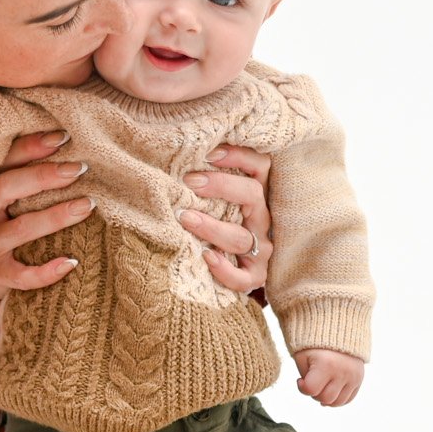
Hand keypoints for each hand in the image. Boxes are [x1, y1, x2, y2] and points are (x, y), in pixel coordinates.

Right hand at [0, 129, 92, 339]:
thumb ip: (8, 182)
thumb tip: (60, 152)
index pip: (3, 162)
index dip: (30, 147)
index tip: (61, 137)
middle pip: (8, 188)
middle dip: (44, 175)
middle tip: (78, 168)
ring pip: (21, 229)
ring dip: (56, 216)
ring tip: (87, 205)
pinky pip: (21, 275)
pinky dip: (46, 272)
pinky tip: (71, 262)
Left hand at [179, 144, 273, 293]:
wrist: (227, 270)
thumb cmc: (214, 223)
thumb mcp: (216, 199)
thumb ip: (204, 181)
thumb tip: (171, 159)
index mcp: (256, 196)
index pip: (260, 167)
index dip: (240, 156)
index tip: (209, 153)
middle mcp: (261, 220)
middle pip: (253, 195)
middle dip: (221, 185)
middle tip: (189, 182)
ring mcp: (260, 250)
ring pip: (241, 238)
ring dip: (212, 227)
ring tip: (185, 218)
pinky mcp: (254, 277)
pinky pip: (243, 277)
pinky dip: (224, 269)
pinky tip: (205, 256)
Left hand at [294, 348, 362, 406]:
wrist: (337, 329)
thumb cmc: (314, 344)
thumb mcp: (302, 357)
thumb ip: (305, 379)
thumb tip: (319, 400)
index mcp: (325, 364)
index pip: (310, 390)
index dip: (302, 387)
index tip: (300, 379)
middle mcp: (342, 371)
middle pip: (324, 399)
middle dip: (314, 393)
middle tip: (312, 381)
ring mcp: (353, 376)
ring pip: (337, 402)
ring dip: (326, 398)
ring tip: (322, 385)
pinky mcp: (359, 378)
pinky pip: (348, 399)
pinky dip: (338, 398)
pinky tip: (330, 389)